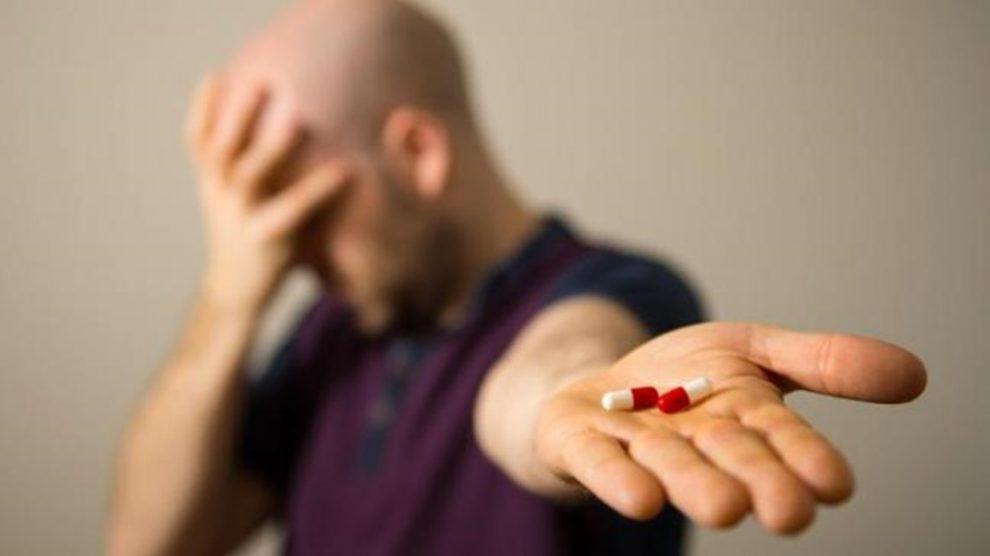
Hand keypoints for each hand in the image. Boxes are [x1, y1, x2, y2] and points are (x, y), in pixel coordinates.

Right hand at [185, 73, 349, 315]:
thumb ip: (251, 167)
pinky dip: (318, 188)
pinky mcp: (265, 240)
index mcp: (211, 182)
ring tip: (296, 119)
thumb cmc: (248, 238)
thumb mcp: (238, 200)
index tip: (215, 75)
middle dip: (236, 114)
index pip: (197, 140)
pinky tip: (345, 171)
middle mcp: (219, 195)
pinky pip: (292, 209)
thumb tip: (283, 128)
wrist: (235, 295)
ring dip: (270, 146)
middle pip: (219, 148)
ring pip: (248, 174)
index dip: (202, 108)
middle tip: (259, 82)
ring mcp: (239, 217)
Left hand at [535, 322, 925, 533]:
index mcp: (741, 419)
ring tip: (723, 508)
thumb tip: (915, 374)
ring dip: (694, 485)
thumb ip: (823, 362)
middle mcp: (694, 442)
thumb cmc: (683, 378)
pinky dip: (617, 478)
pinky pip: (599, 462)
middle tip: (788, 512)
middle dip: (758, 482)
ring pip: (668, 464)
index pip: (779, 437)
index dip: (805, 459)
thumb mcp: (754, 350)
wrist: (600, 382)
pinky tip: (638, 498)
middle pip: (729, 460)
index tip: (835, 484)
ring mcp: (636, 445)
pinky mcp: (581, 444)